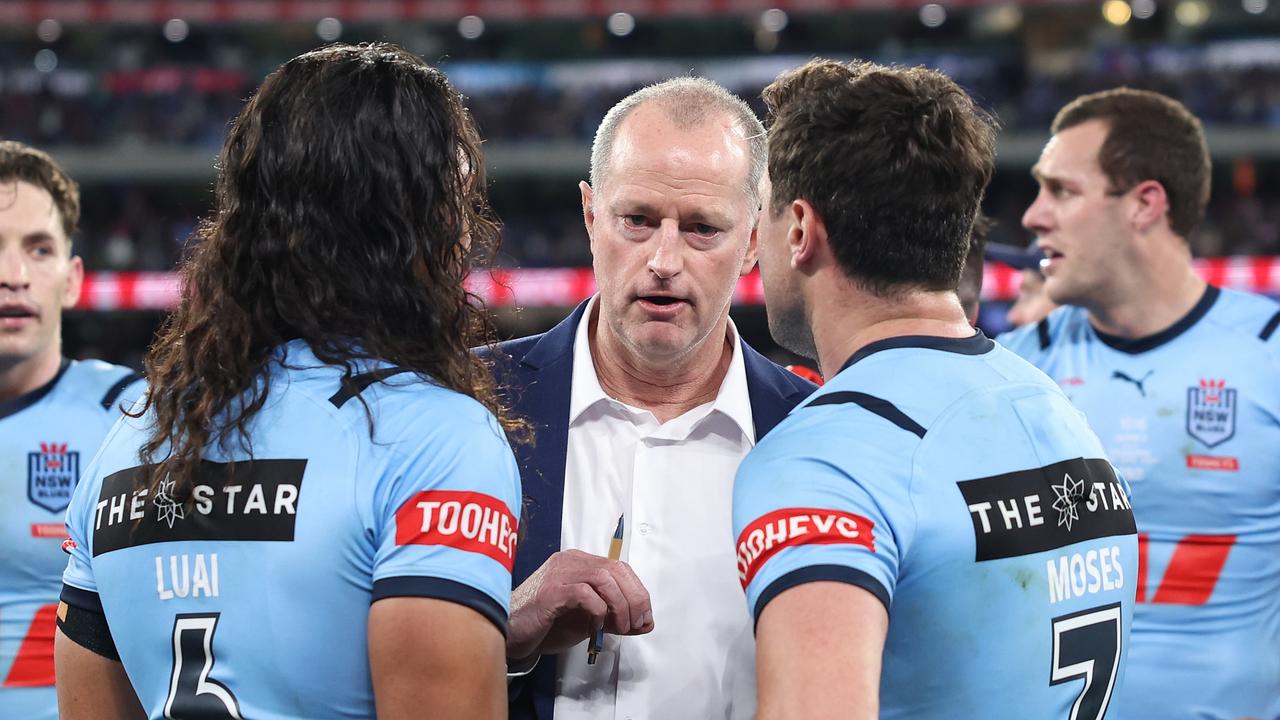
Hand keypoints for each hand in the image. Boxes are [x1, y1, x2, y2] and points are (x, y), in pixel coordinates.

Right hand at [506, 549, 653, 661]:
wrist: (511, 634)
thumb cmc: (546, 625)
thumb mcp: (588, 620)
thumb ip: (615, 618)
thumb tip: (645, 623)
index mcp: (579, 563)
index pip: (619, 567)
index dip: (638, 591)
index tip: (645, 618)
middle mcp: (569, 561)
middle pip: (615, 569)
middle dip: (634, 598)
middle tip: (636, 624)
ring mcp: (558, 574)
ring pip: (603, 578)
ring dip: (619, 605)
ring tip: (619, 627)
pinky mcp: (549, 592)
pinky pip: (584, 593)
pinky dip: (597, 610)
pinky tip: (594, 626)